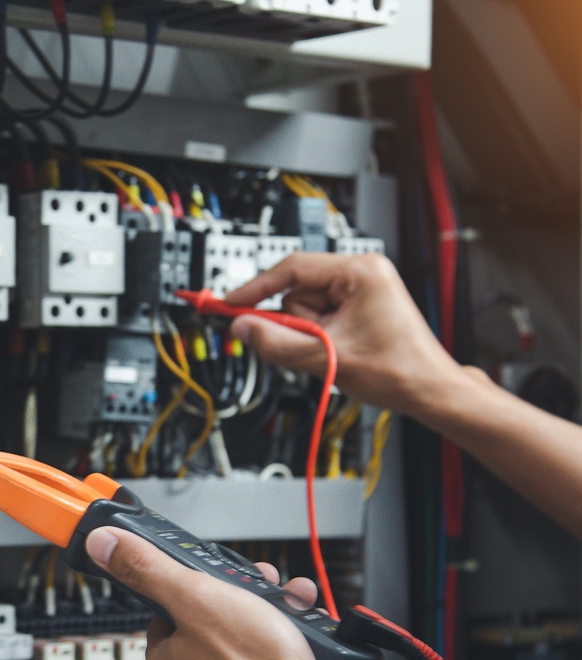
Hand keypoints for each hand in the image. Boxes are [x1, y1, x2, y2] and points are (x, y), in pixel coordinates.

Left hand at [85, 526, 360, 659]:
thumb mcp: (198, 597)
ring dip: (267, 619)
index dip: (199, 588)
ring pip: (240, 648)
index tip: (224, 581)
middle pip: (207, 627)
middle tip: (264, 591)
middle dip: (240, 601)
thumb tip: (102, 545)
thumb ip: (148, 568)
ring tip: (288, 608)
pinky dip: (281, 650)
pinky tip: (301, 639)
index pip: (168, 612)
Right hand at [225, 252, 459, 416]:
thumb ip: (278, 343)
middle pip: (297, 292)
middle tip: (315, 348)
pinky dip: (319, 336)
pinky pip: (320, 317)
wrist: (429, 390)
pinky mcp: (360, 306)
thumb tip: (243, 328)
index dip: (256, 288)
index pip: (293, 268)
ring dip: (310, 334)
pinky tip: (338, 351)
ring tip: (336, 354)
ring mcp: (362, 289)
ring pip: (306, 308)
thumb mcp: (327, 358)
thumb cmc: (398, 371)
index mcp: (360, 272)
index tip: (231, 302)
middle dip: (298, 324)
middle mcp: (362, 273)